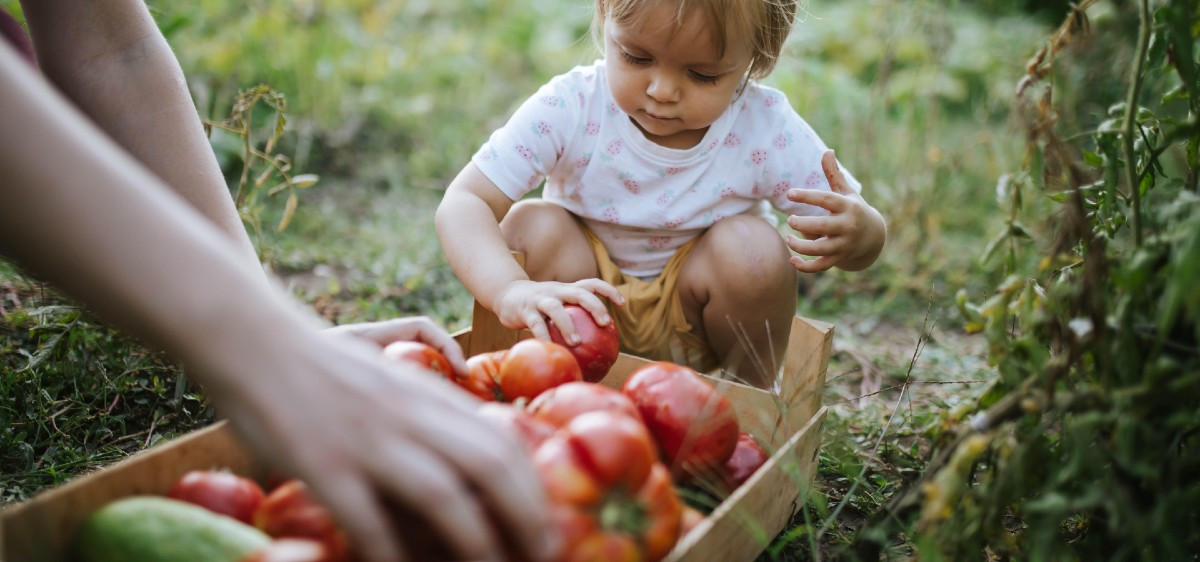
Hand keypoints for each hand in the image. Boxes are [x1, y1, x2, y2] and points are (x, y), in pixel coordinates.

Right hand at [203, 326, 559, 561]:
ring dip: (477, 545)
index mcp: (428, 395)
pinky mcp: (323, 463)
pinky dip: (395, 556)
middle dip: (525, 520)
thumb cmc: (318, 363)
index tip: (546, 525)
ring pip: (444, 496)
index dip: (533, 490)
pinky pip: (371, 521)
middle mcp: (409, 415)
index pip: (501, 441)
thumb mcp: (389, 371)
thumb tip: (468, 401)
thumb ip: (430, 395)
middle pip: (490, 466)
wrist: (250, 337)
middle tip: (540, 557)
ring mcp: (368, 439)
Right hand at [493, 279, 623, 342]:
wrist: (506, 293)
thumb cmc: (538, 304)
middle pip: (579, 293)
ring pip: (556, 308)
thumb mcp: (557, 303)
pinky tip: (550, 349)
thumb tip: (597, 342)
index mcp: (566, 289)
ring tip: (576, 342)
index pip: (591, 284)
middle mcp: (556, 291)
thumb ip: (573, 315)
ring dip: (567, 325)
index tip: (622, 304)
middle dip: (595, 307)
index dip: (608, 291)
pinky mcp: (525, 311)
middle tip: (605, 323)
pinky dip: (543, 337)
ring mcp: (540, 299)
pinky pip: (535, 324)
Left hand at [784, 150, 885, 271]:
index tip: (789, 193)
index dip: (808, 196)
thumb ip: (834, 174)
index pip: (826, 200)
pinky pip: (821, 266)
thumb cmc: (853, 210)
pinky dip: (806, 267)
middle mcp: (847, 226)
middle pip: (823, 226)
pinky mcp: (838, 259)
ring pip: (820, 249)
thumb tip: (827, 150)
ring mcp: (843, 245)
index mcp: (847, 207)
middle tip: (790, 219)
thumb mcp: (846, 192)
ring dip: (801, 246)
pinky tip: (792, 260)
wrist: (873, 237)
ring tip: (788, 237)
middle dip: (804, 224)